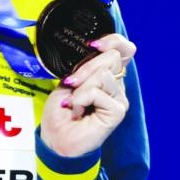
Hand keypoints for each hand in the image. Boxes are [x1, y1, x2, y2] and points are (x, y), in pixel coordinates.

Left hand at [40, 33, 134, 156]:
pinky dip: (82, 97)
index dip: (113, 41)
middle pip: (112, 57)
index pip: (123, 49)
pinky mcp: (118, 111)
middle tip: (71, 83)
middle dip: (86, 67)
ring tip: (73, 101)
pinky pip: (98, 92)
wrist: (56, 137)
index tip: (92, 45)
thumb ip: (84, 66)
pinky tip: (77, 108)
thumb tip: (95, 51)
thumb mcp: (69, 81)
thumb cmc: (61, 111)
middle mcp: (116, 85)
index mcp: (106, 74)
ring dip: (81, 86)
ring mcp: (119, 98)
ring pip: (104, 74)